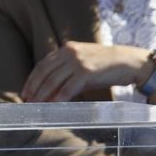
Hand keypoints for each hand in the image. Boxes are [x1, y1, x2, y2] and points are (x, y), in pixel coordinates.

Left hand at [21, 42, 149, 102]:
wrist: (130, 62)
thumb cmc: (106, 65)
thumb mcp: (83, 61)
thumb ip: (67, 69)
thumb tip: (51, 87)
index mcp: (67, 49)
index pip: (42, 65)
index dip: (32, 79)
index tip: (26, 92)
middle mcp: (69, 53)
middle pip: (44, 73)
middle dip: (34, 89)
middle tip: (27, 102)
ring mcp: (78, 62)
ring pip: (53, 81)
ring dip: (42, 96)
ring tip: (36, 106)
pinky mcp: (86, 72)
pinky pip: (67, 88)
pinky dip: (58, 99)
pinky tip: (53, 106)